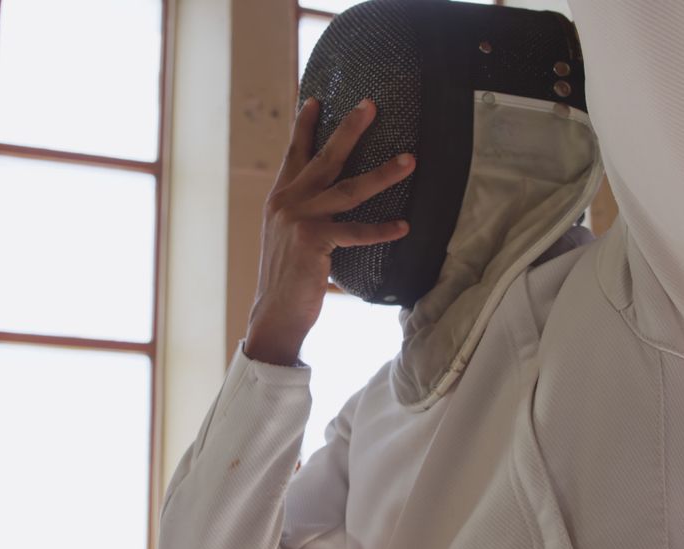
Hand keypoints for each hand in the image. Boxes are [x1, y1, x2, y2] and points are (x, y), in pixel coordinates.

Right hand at [244, 98, 414, 365]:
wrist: (273, 313)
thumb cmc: (287, 277)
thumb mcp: (287, 236)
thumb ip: (303, 213)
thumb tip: (328, 198)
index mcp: (280, 199)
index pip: (294, 154)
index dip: (304, 126)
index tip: (314, 99)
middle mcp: (287, 203)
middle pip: (325, 158)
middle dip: (349, 129)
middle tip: (371, 105)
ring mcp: (300, 220)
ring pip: (349, 189)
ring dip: (383, 173)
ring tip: (410, 160)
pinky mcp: (314, 241)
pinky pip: (356, 232)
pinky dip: (382, 230)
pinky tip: (403, 225)